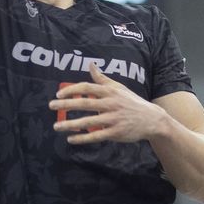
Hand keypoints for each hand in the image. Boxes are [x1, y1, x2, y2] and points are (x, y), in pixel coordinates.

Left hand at [49, 64, 169, 144]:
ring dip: (70, 124)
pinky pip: (96, 136)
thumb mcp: (119, 88)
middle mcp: (111, 104)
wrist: (152, 119)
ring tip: (56, 126)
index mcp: (110, 92)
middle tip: (51, 106)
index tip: (59, 95)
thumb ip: (102, 79)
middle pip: (85, 103)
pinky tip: (71, 139)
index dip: (71, 90)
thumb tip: (91, 65)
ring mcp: (113, 119)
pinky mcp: (116, 132)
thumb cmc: (132, 102)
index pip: (87, 88)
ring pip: (88, 122)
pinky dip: (82, 138)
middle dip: (66, 105)